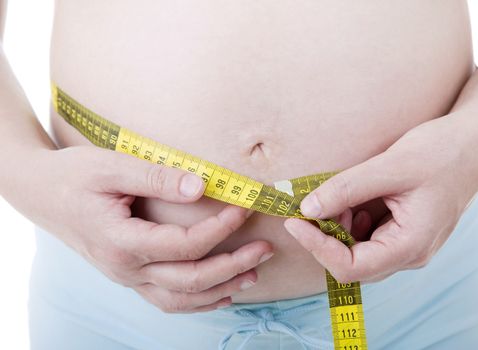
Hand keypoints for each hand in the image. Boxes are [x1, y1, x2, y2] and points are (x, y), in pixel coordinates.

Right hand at [25, 146, 272, 312]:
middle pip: (190, 279)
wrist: (41, 193)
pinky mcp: (128, 276)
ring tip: (253, 276)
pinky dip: (197, 301)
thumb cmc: (74, 176)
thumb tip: (202, 187)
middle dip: (233, 265)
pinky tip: (220, 294)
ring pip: (180, 299)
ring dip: (220, 289)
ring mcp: (126, 277)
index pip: (185, 244)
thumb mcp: (112, 167)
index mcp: (122, 241)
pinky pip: (166, 300)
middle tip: (265, 249)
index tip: (245, 209)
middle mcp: (125, 268)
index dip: (221, 229)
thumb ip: (158, 178)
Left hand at [284, 114, 477, 282]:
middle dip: (326, 238)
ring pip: (357, 253)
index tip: (295, 221)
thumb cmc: (440, 153)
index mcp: (411, 246)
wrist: (472, 144)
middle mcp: (409, 254)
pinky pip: (366, 238)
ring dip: (337, 230)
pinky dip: (350, 222)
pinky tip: (352, 200)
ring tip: (338, 198)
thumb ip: (346, 189)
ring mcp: (406, 246)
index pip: (352, 268)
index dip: (318, 248)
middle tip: (316, 204)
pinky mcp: (401, 233)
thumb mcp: (389, 167)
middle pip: (353, 265)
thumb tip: (307, 208)